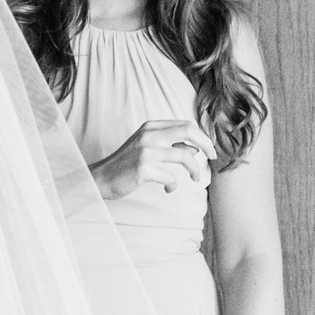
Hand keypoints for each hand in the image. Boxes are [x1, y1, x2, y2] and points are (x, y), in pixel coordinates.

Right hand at [90, 119, 215, 200]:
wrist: (101, 178)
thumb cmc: (125, 164)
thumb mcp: (146, 146)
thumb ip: (168, 143)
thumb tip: (195, 148)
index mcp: (151, 127)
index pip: (185, 125)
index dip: (202, 137)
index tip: (208, 149)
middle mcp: (149, 135)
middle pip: (189, 132)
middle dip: (206, 145)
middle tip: (213, 157)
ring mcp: (146, 151)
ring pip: (186, 156)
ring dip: (195, 170)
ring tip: (194, 178)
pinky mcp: (144, 169)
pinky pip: (171, 177)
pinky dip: (173, 186)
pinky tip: (168, 190)